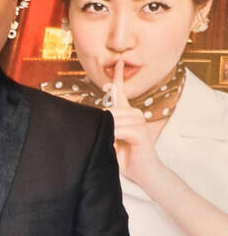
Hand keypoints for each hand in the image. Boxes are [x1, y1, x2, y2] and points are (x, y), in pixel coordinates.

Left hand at [106, 57, 161, 186]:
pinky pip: (119, 130)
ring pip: (113, 120)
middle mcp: (134, 114)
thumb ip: (103, 130)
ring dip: (106, 135)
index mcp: (127, 115)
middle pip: (109, 111)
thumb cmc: (125, 159)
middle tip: (103, 142)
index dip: (118, 78)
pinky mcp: (140, 131)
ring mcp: (138, 120)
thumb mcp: (110, 142)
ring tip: (110, 147)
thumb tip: (91, 121)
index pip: (121, 92)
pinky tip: (113, 146)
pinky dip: (112, 138)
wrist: (144, 173)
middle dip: (99, 125)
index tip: (118, 63)